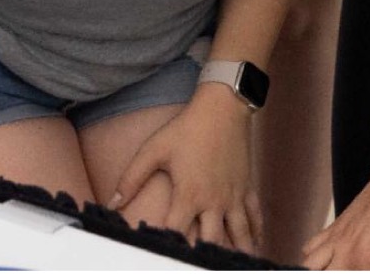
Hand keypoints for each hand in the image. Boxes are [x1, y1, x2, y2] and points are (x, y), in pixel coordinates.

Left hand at [114, 89, 259, 249]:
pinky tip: (256, 244)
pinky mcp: (247, 187)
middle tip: (198, 263)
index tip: (164, 253)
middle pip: (212, 240)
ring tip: (234, 265)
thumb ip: (131, 178)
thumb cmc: (186, 129)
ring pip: (240, 234)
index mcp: (189, 194)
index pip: (176, 231)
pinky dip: (256, 232)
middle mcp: (213, 201)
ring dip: (238, 251)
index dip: (169, 244)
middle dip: (205, 255)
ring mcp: (233, 196)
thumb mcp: (153, 150)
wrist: (222, 108)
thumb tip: (113, 202)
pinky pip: (255, 216)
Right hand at [303, 176, 369, 269]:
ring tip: (335, 269)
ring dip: (320, 270)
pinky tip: (328, 258)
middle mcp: (349, 255)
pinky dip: (313, 256)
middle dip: (341, 276)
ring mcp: (337, 240)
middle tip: (358, 270)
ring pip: (309, 266)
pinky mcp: (334, 227)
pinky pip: (309, 247)